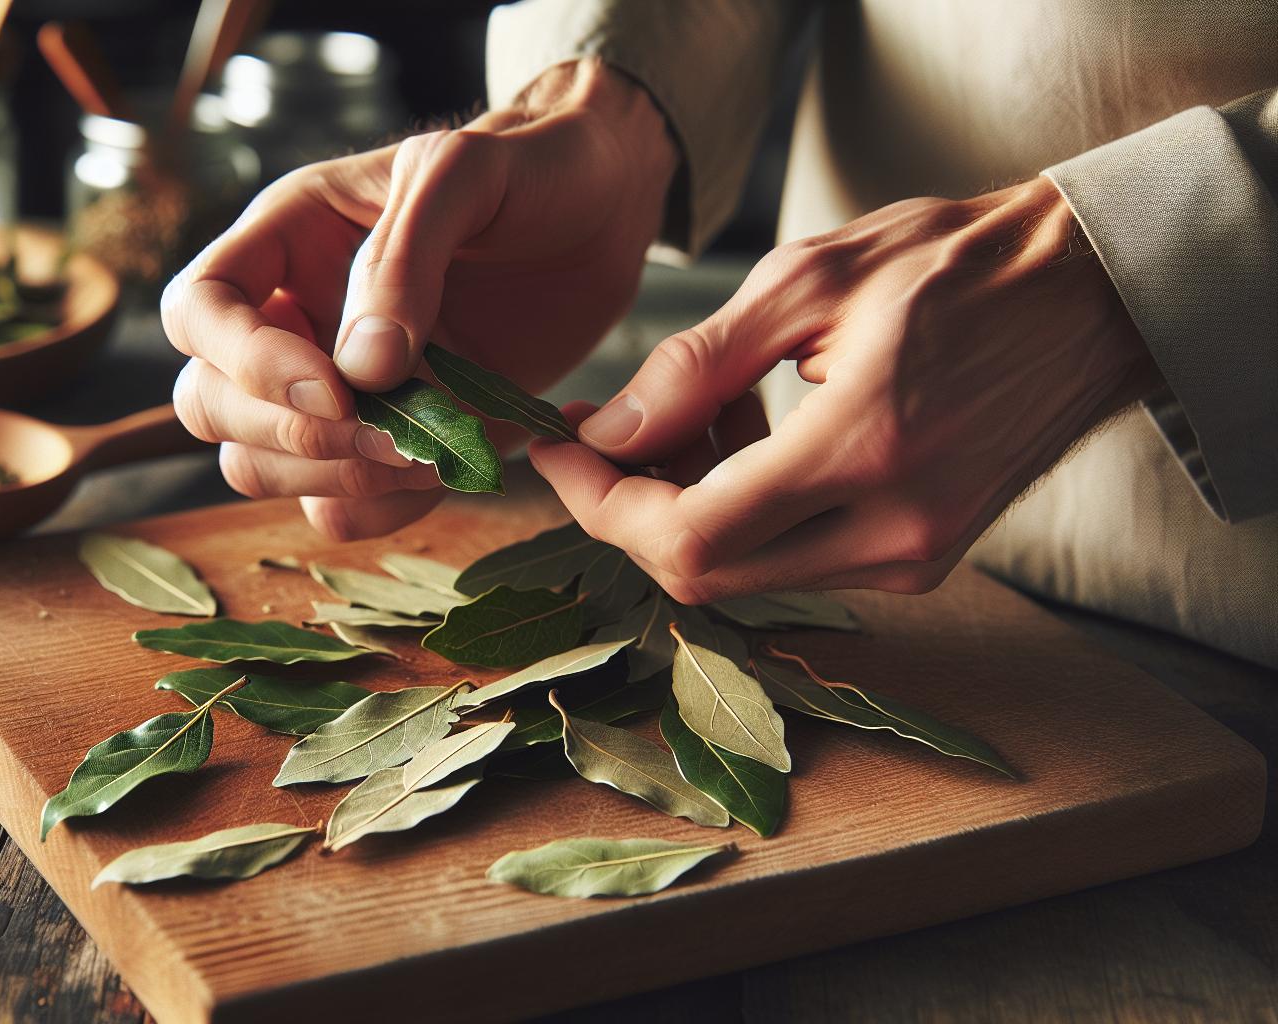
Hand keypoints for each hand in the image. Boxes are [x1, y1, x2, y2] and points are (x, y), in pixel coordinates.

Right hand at [163, 60, 674, 538]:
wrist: (600, 214)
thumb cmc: (526, 169)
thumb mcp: (464, 175)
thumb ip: (403, 259)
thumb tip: (359, 369)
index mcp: (283, 237)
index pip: (198, 310)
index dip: (244, 362)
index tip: (334, 387)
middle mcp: (289, 317)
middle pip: (210, 404)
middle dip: (291, 434)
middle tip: (391, 432)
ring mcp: (331, 389)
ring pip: (259, 469)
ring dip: (333, 478)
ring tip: (426, 449)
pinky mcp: (382, 443)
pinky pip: (336, 510)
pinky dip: (378, 508)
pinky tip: (442, 468)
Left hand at [530, 176, 1159, 601]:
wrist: (1095, 293)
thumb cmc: (958, 263)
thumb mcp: (813, 279)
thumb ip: (697, 365)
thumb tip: (607, 433)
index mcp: (863, 450)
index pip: (686, 534)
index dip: (598, 503)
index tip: (555, 448)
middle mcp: (892, 531)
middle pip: (703, 572)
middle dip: (629, 508)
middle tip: (605, 430)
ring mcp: (913, 557)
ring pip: (744, 571)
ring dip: (687, 504)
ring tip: (694, 407)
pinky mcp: (922, 559)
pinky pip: (793, 557)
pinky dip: (743, 508)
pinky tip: (749, 432)